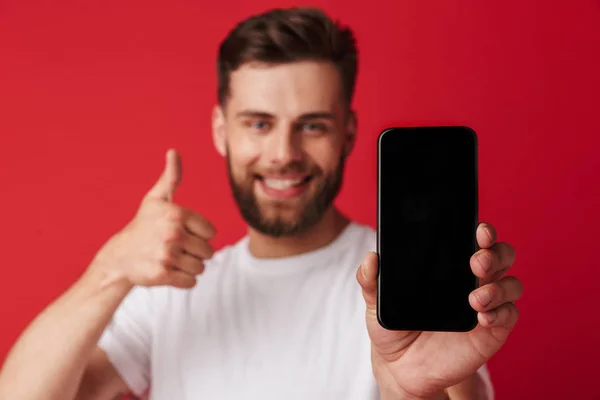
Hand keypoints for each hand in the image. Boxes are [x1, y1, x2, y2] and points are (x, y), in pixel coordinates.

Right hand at [90, 149, 215, 288]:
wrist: (120, 257)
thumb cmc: (143, 225)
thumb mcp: (156, 199)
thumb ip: (171, 177)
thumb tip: (173, 151)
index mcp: (177, 214)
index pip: (211, 233)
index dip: (199, 235)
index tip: (181, 233)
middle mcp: (172, 233)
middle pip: (208, 251)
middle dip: (195, 253)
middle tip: (174, 248)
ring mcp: (167, 255)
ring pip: (201, 267)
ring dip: (189, 267)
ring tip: (171, 259)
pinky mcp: (162, 274)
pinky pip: (190, 282)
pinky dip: (183, 280)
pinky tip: (169, 272)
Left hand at [357, 223, 522, 398]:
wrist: (401, 368)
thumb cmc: (394, 327)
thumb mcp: (377, 302)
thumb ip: (371, 280)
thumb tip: (371, 257)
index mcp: (449, 265)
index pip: (473, 238)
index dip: (481, 231)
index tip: (477, 230)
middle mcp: (472, 279)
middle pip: (501, 255)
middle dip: (495, 253)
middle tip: (476, 261)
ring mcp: (485, 304)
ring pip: (510, 284)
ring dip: (499, 287)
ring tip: (475, 298)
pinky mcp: (492, 330)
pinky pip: (509, 315)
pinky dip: (501, 313)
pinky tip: (482, 318)